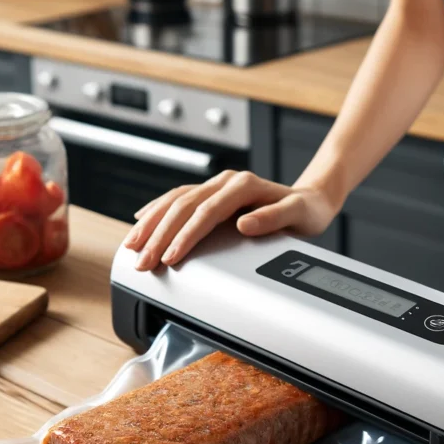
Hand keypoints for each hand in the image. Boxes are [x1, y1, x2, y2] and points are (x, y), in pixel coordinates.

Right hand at [123, 170, 338, 269]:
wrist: (311, 200)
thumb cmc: (306, 211)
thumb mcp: (299, 214)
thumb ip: (273, 218)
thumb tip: (244, 224)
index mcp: (243, 186)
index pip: (206, 212)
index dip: (186, 236)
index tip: (171, 258)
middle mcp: (226, 181)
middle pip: (183, 206)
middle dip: (159, 235)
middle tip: (142, 261)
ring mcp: (217, 185)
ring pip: (174, 200)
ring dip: (151, 223)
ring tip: (132, 246)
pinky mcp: (212, 192)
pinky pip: (178, 198)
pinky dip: (157, 210)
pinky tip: (142, 219)